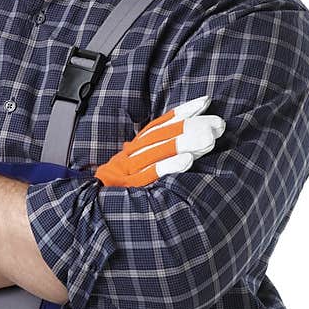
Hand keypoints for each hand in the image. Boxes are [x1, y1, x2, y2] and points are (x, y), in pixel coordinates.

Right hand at [95, 94, 225, 186]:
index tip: (206, 102)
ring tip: (210, 138)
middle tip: (218, 124)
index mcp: (136, 146)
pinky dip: (169, 165)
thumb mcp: (138, 166)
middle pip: (164, 135)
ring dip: (187, 142)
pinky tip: (188, 160)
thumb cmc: (121, 188)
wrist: (91, 206)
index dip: (183, 111)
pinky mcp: (129, 186)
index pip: (162, 123)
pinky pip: (151, 174)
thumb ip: (157, 153)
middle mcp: (131, 153)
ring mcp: (129, 169)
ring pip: (160, 151)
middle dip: (193, 127)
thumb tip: (190, 140)